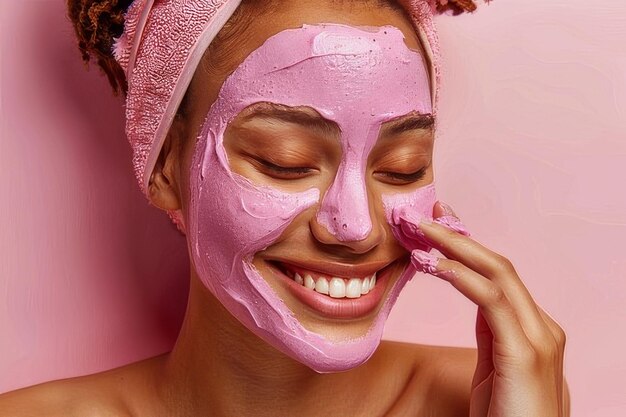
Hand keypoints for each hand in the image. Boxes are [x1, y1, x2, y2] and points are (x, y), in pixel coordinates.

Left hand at [395, 201, 568, 416]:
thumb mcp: (495, 368)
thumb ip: (493, 334)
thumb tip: (478, 301)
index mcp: (533, 328)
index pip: (499, 276)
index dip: (467, 248)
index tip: (439, 225)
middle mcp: (542, 326)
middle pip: (499, 266)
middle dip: (460, 236)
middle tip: (426, 214)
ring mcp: (538, 337)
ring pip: (497, 274)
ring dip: (456, 247)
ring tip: (421, 231)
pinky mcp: (526, 352)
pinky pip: (491, 301)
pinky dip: (461, 277)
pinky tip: (435, 263)